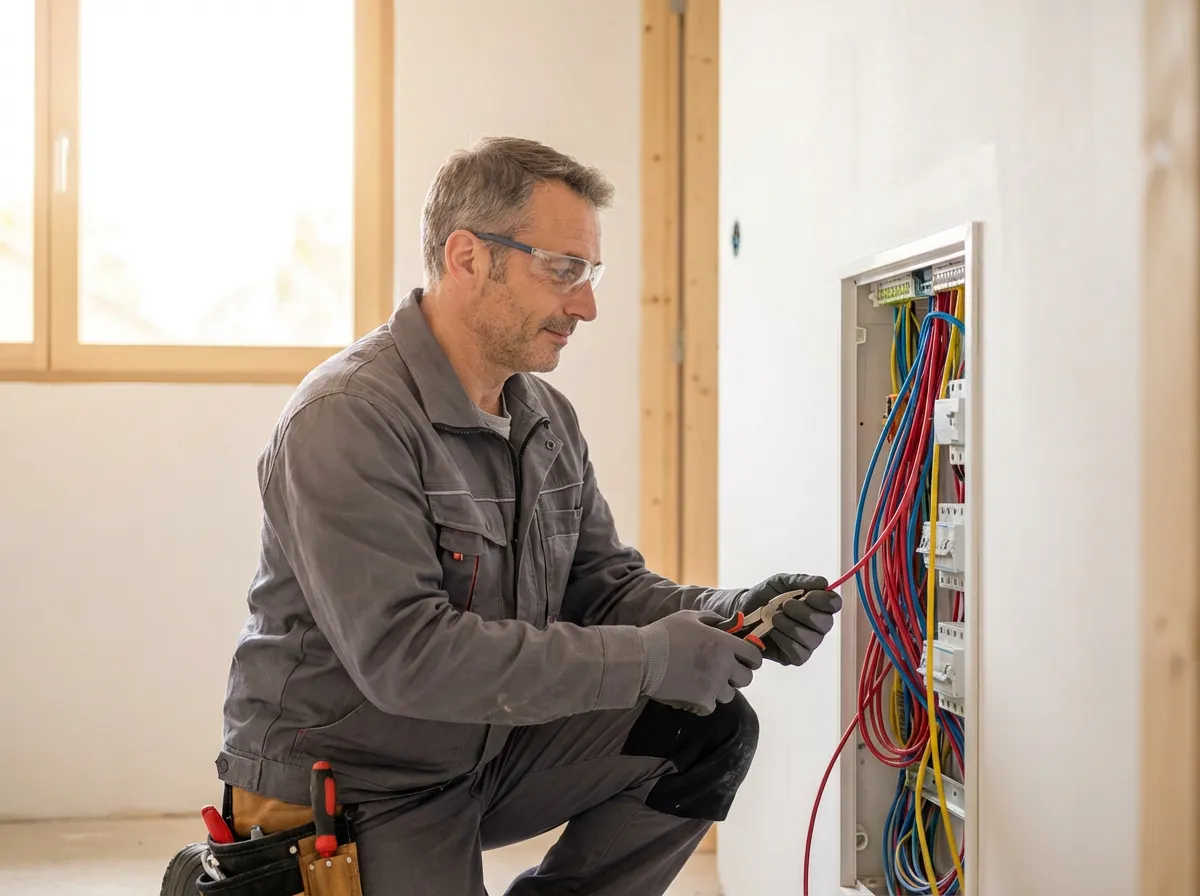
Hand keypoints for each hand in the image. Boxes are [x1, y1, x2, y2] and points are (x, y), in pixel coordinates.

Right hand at [640, 610, 763, 715]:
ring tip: (700, 682)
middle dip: (736, 676)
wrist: (641, 659)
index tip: (743, 661)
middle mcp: (724, 665)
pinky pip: (711, 706)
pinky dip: (702, 702)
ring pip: (729, 695)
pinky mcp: (702, 702)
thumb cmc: (663, 635)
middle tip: (721, 672)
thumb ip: (712, 619)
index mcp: (724, 643)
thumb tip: (729, 622)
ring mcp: (714, 686)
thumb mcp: (688, 618)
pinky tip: (689, 692)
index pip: (754, 656)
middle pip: (747, 679)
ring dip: (718, 690)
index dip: (751, 659)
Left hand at [735, 573, 842, 665]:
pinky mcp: (794, 657)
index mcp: (818, 605)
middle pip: (825, 623)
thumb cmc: (765, 596)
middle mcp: (817, 626)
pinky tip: (772, 632)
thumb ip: (801, 581)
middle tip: (785, 605)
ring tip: (774, 618)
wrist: (742, 611)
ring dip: (790, 625)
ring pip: (811, 639)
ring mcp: (808, 643)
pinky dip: (783, 639)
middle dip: (804, 613)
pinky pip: (798, 652)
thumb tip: (824, 584)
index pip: (834, 604)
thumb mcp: (781, 582)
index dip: (824, 601)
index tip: (807, 596)